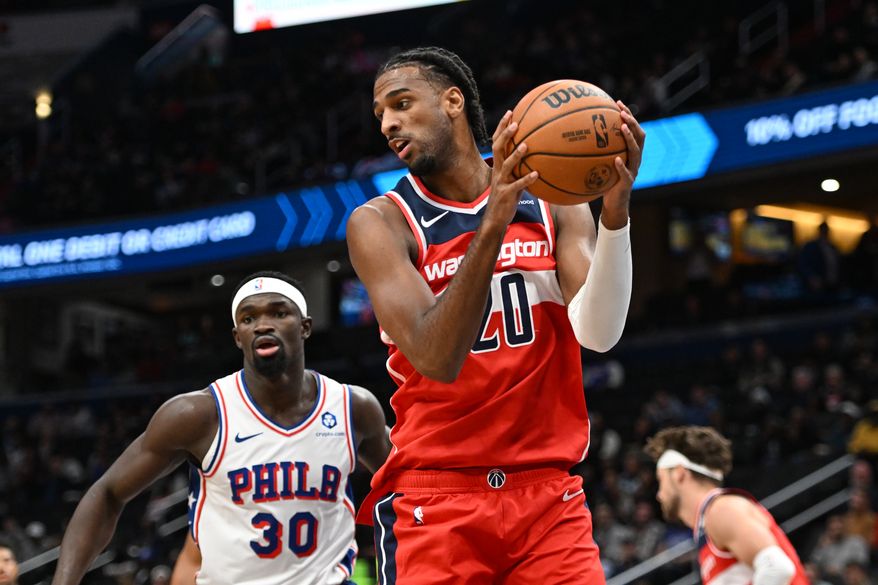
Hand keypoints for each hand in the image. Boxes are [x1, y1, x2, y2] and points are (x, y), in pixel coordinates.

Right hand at [484, 110, 538, 230]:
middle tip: (516, 123)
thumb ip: (522, 168)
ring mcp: (501, 182)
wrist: (496, 218)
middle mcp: (498, 171)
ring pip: (506, 165)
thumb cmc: (508, 198)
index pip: (497, 142)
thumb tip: (540, 158)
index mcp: (498, 166)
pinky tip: (537, 174)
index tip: (510, 112)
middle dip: (505, 134)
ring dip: (516, 155)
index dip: (502, 127)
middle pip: (498, 148)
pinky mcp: (506, 194)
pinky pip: (517, 185)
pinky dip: (526, 179)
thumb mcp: (514, 180)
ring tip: (526, 145)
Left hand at [601, 101, 645, 229]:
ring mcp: (633, 170)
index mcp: (630, 152)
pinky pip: (626, 173)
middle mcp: (635, 159)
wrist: (614, 205)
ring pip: (636, 152)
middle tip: (622, 111)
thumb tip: (574, 136)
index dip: (628, 115)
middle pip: (640, 136)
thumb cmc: (605, 182)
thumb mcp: (600, 164)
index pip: (633, 129)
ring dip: (630, 138)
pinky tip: (616, 160)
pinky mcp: (627, 183)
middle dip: (632, 122)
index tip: (618, 102)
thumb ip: (594, 151)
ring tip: (623, 128)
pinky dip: (621, 166)